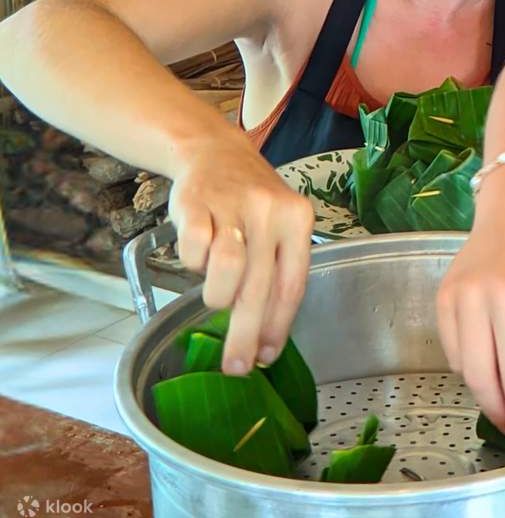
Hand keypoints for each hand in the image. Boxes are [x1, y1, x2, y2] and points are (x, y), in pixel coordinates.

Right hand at [167, 137, 314, 374]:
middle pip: (260, 287)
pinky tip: (199, 259)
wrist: (215, 151)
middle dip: (246, 334)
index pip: (292, 285)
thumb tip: (267, 335)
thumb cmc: (252, 201)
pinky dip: (193, 264)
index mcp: (298, 220)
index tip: (267, 357)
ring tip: (216, 298)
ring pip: (228, 270)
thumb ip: (277, 272)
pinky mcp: (196, 204)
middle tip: (235, 366)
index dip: (279, 327)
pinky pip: (193, 251)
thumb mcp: (279, 226)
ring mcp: (233, 206)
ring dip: (218, 297)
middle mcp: (270, 212)